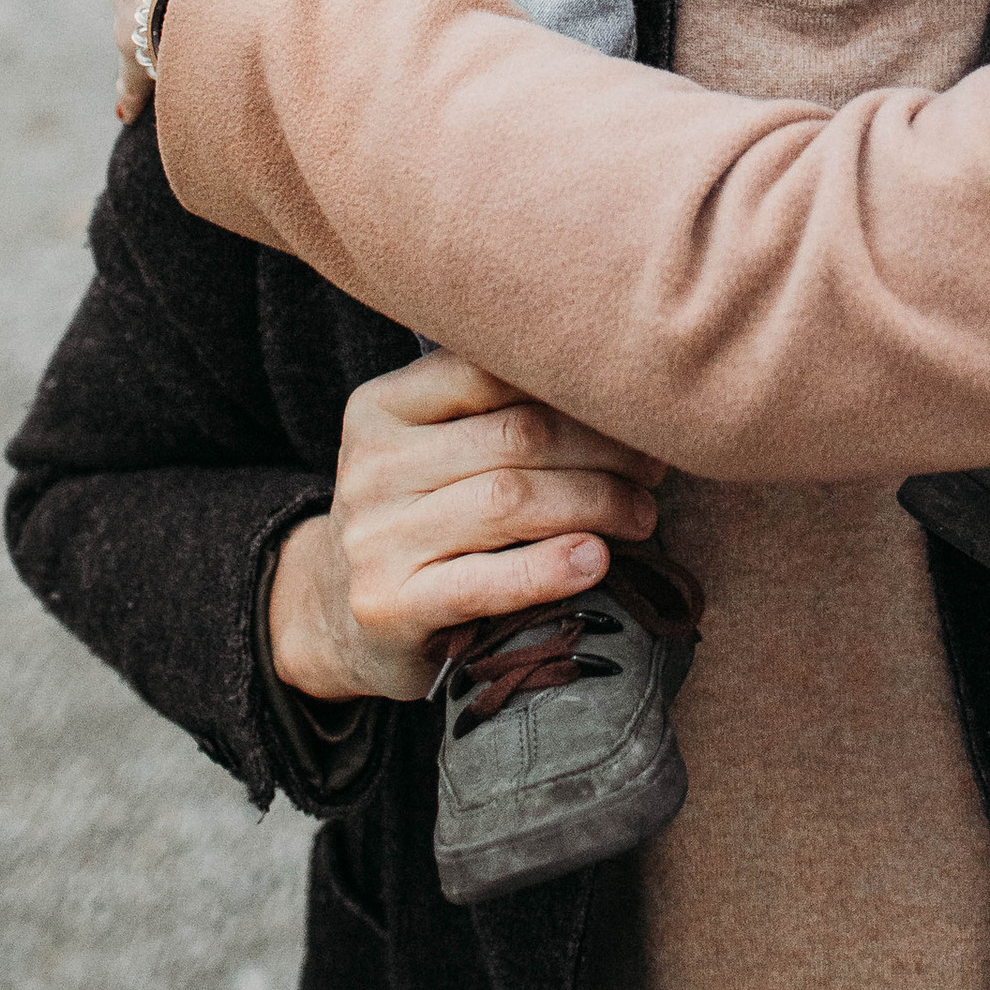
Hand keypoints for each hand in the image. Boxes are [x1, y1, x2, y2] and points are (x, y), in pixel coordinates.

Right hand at [269, 353, 668, 703]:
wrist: (335, 617)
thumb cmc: (416, 518)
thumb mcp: (430, 449)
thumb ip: (496, 412)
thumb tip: (619, 386)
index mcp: (381, 408)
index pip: (492, 372)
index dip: (576, 388)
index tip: (634, 408)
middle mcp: (371, 466)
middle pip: (516, 437)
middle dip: (603, 450)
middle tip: (654, 470)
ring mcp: (374, 538)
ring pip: (509, 500)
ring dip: (595, 504)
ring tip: (641, 517)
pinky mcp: (388, 607)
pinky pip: (483, 580)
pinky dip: (548, 568)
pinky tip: (595, 561)